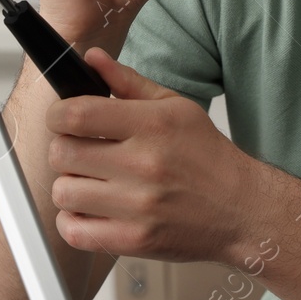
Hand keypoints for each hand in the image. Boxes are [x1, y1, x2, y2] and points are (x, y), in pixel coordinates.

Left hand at [45, 48, 257, 263]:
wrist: (242, 209)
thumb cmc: (207, 157)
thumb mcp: (175, 106)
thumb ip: (127, 82)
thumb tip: (92, 58)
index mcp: (152, 125)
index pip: (76, 114)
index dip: (57, 115)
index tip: (62, 120)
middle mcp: (144, 165)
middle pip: (62, 153)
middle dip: (63, 149)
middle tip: (80, 151)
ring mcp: (138, 206)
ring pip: (64, 192)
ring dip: (69, 185)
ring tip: (89, 182)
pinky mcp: (134, 240)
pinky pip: (74, 231)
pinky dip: (73, 221)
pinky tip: (90, 210)